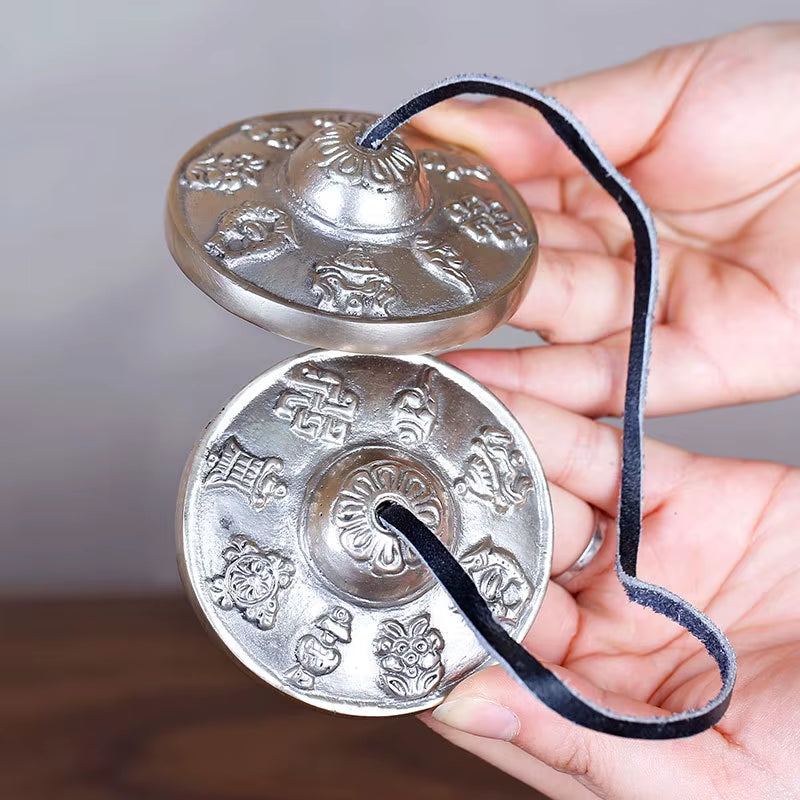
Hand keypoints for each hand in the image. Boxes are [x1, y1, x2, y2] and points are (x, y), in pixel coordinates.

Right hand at [413, 24, 799, 416]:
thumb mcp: (669, 90)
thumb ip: (556, 122)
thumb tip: (455, 125)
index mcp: (606, 185)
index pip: (512, 207)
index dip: (457, 216)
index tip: (395, 222)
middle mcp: (618, 257)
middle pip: (524, 279)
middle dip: (462, 288)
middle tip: (391, 295)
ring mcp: (647, 316)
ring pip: (552, 338)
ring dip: (488, 346)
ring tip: (415, 347)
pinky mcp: (683, 369)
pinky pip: (606, 385)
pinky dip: (546, 389)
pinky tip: (485, 383)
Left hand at [421, 387, 799, 798]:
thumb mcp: (715, 785)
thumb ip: (581, 743)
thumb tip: (464, 704)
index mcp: (597, 704)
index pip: (489, 657)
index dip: (438, 618)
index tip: (386, 575)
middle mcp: (605, 627)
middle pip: (507, 565)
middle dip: (456, 523)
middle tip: (399, 477)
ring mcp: (641, 559)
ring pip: (548, 500)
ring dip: (495, 462)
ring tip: (438, 421)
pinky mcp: (685, 497)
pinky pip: (611, 455)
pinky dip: (562, 428)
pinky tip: (511, 401)